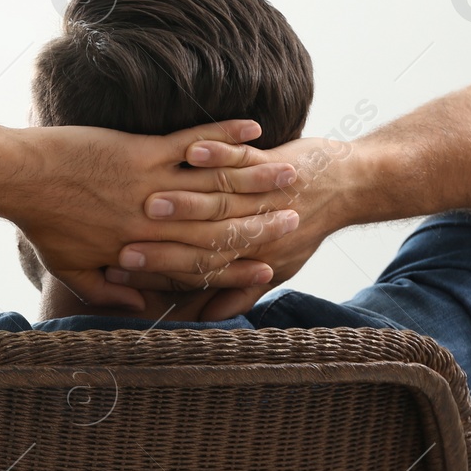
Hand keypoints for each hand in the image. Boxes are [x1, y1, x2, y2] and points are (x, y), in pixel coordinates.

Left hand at [2, 119, 302, 310]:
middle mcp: (155, 222)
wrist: (18, 178)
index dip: (238, 268)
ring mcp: (151, 183)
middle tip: (297, 218)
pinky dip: (225, 135)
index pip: (201, 265)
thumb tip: (135, 309)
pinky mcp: (142, 149)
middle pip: (221, 225)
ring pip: (216, 184)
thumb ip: (106, 292)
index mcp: (142, 251)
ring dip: (257, 178)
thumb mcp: (71, 269)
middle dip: (263, 222)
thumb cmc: (42, 223)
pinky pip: (194, 141)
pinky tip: (254, 128)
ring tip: (291, 174)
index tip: (268, 269)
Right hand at [108, 136, 355, 318]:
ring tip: (149, 200)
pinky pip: (241, 159)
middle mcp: (259, 232)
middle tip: (122, 247)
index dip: (159, 273)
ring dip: (184, 200)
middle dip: (160, 244)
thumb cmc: (304, 227)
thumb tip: (211, 318)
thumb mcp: (278, 266)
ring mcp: (266, 197)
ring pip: (218, 200)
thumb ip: (241, 291)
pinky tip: (191, 152)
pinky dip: (217, 152)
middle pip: (201, 240)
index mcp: (253, 258)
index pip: (198, 270)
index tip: (121, 274)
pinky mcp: (273, 163)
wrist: (349, 186)